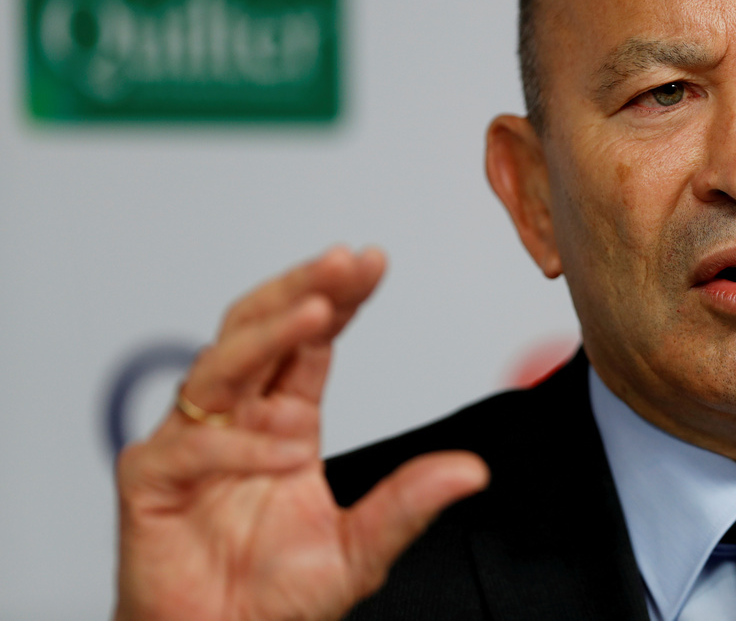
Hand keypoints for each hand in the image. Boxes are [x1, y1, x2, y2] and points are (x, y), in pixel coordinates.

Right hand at [112, 247, 488, 620]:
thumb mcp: (358, 550)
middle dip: (303, 289)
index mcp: (286, 421)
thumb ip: (407, 505)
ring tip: (318, 311)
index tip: (372, 262)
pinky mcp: (150, 480)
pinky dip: (239, 445)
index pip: (311, 343)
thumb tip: (472, 471)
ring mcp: (192, 443)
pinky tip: (284, 448)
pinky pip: (191, 447)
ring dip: (269, 334)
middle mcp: (238, 420)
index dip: (338, 299)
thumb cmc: (275, 599)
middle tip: (344, 261)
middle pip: (261, 330)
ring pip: (221, 364)